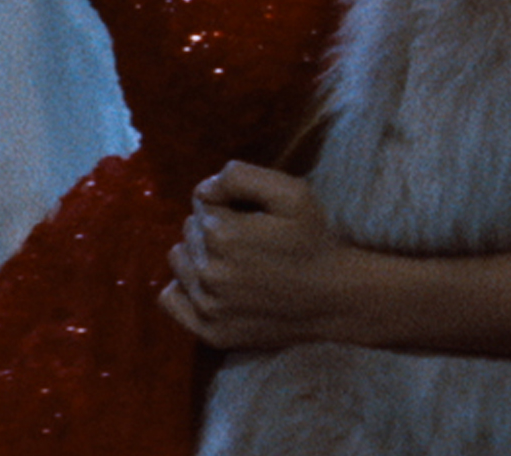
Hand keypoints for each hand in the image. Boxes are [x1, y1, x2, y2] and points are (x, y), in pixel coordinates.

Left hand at [160, 160, 365, 348]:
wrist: (339, 299)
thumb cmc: (314, 241)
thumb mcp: (290, 193)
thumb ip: (238, 176)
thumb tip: (201, 191)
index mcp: (222, 235)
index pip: (201, 203)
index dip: (227, 206)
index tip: (254, 219)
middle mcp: (208, 273)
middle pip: (189, 231)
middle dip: (213, 229)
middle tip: (251, 242)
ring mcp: (208, 307)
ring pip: (179, 260)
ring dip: (200, 256)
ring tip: (237, 263)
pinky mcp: (211, 332)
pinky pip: (171, 299)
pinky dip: (184, 289)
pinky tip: (213, 285)